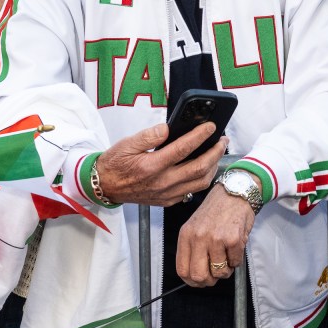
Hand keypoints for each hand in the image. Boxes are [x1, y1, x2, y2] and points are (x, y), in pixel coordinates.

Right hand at [95, 122, 224, 206]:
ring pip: (200, 182)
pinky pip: (191, 191)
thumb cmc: (115, 164)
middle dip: (215, 152)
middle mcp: (161, 182)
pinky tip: (204, 168)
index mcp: (151, 166)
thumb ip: (148, 135)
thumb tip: (168, 128)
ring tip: (217, 153)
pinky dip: (202, 179)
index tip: (211, 126)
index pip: (183, 148)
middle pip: (199, 168)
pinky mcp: (167, 201)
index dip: (200, 136)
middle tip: (222, 140)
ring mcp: (166, 194)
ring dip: (213, 167)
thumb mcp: (126, 143)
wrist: (105, 186)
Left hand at [176, 182, 254, 286]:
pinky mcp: (232, 239)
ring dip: (226, 269)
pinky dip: (237, 260)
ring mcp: (215, 238)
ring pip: (219, 272)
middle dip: (210, 280)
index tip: (200, 281)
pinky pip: (235, 263)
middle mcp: (198, 237)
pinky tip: (235, 247)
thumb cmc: (216, 211)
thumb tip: (195, 275)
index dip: (192, 281)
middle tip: (216, 274)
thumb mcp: (195, 226)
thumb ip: (192, 249)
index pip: (182, 270)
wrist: (234, 192)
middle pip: (199, 276)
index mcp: (186, 235)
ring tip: (227, 256)